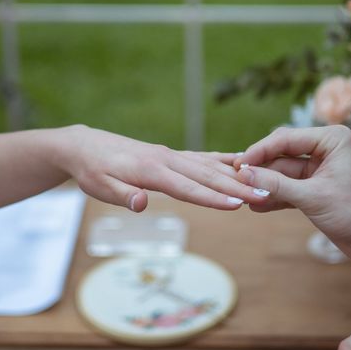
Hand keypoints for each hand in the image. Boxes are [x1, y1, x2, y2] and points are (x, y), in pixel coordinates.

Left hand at [55, 125, 269, 211]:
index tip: (239, 204)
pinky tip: (239, 162)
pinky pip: (202, 157)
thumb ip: (123, 196)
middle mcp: (166, 159)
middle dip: (236, 187)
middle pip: (207, 175)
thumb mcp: (99, 188)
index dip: (213, 198)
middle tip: (265, 196)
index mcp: (151, 171)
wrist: (85, 145)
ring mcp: (171, 155)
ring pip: (209, 165)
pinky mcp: (170, 155)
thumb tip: (141, 203)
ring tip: (262, 183)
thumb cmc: (92, 171)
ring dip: (235, 176)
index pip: (188, 188)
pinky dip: (222, 160)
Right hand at [234, 125, 350, 261]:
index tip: (238, 164)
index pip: (285, 139)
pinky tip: (256, 206)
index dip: (259, 151)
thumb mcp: (313, 197)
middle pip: (280, 154)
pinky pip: (288, 187)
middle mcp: (324, 149)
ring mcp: (318, 168)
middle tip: (235, 179)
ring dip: (264, 185)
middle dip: (260, 169)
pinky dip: (274, 196)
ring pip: (281, 172)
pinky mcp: (314, 187)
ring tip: (242, 196)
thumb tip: (243, 174)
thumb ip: (276, 184)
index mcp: (331, 139)